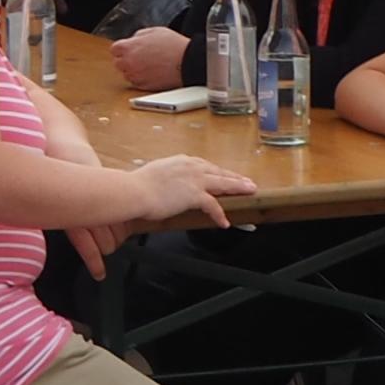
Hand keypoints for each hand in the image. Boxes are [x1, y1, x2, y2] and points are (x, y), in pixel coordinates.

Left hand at [111, 26, 190, 92]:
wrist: (186, 62)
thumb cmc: (173, 46)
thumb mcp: (154, 31)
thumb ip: (138, 35)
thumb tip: (134, 39)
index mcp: (128, 48)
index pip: (114, 49)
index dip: (122, 48)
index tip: (128, 48)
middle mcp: (129, 64)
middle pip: (118, 63)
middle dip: (126, 60)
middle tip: (139, 57)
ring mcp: (136, 77)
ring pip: (127, 75)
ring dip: (133, 70)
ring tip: (149, 64)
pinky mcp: (144, 87)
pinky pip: (137, 83)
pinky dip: (142, 79)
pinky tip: (153, 72)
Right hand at [125, 152, 250, 229]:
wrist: (135, 192)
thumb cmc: (139, 186)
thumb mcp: (155, 176)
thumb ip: (166, 179)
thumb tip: (166, 186)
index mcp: (181, 161)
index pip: (205, 165)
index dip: (217, 171)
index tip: (224, 174)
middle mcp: (190, 166)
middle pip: (218, 172)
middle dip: (234, 177)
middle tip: (247, 181)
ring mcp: (194, 179)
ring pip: (223, 183)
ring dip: (238, 187)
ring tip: (250, 191)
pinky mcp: (195, 194)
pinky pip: (213, 205)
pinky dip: (220, 214)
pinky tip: (224, 223)